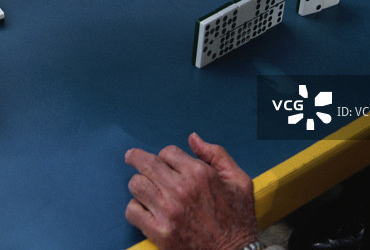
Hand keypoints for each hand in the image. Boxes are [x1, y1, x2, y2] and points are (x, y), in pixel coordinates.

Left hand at [125, 133, 258, 249]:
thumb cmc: (239, 219)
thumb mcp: (239, 180)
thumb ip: (216, 154)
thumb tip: (192, 138)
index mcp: (199, 174)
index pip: (167, 152)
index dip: (166, 156)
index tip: (166, 162)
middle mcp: (181, 190)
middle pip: (146, 163)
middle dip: (136, 157)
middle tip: (131, 157)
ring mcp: (168, 212)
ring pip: (136, 185)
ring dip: (140, 184)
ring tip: (146, 188)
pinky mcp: (160, 232)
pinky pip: (132, 211)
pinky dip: (136, 209)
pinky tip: (145, 210)